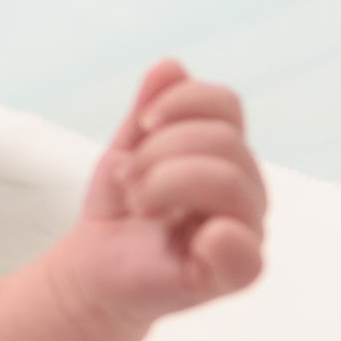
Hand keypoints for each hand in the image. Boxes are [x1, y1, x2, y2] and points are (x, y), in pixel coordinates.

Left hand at [52, 59, 267, 330]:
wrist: (92, 266)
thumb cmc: (120, 208)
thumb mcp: (129, 148)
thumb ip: (150, 110)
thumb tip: (172, 65)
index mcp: (227, 155)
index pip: (226, 104)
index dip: (176, 103)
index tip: (139, 125)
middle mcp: (247, 191)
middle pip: (222, 140)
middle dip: (157, 152)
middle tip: (128, 178)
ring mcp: (245, 232)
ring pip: (227, 179)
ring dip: (163, 183)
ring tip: (138, 202)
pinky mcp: (230, 275)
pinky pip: (246, 250)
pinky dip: (217, 236)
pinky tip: (184, 235)